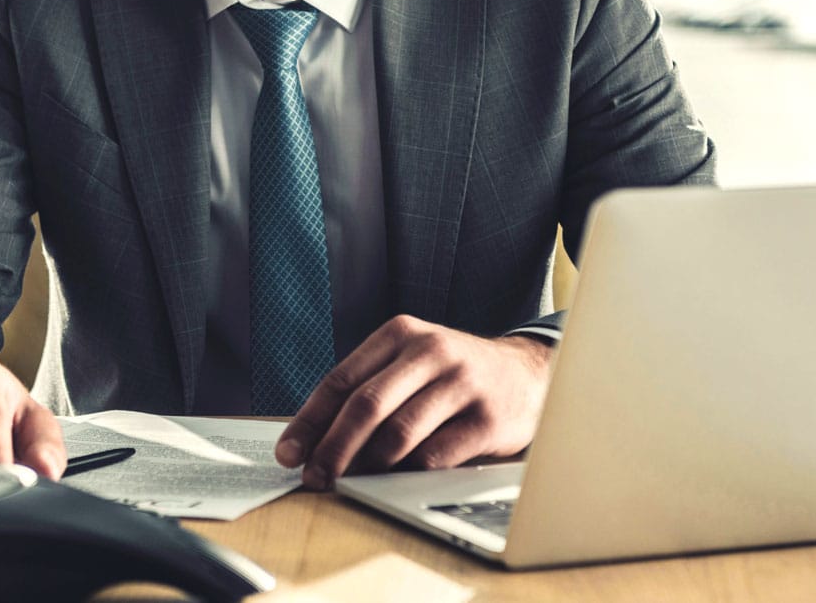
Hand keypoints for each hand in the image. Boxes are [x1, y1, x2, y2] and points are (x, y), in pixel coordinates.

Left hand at [274, 315, 553, 488]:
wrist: (527, 374)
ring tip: (351, 483)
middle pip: (366, 406)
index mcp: (401, 333)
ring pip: (399, 434)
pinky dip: (408, 475)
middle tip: (313, 478)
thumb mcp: (411, 362)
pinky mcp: (487, 419)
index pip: (341, 379)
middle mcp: (431, 351)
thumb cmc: (453, 374)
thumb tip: (315, 440)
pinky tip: (396, 481)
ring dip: (367, 466)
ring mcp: (462, 383)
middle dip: (332, 448)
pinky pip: (435, 457)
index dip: (309, 420)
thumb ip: (369, 388)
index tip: (288, 453)